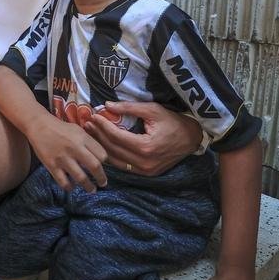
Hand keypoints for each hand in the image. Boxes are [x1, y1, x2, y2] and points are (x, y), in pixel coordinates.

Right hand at [28, 116, 107, 192]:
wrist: (39, 125)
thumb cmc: (61, 128)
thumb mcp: (78, 130)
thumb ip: (89, 142)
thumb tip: (101, 157)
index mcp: (83, 138)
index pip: (102, 154)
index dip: (105, 163)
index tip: (104, 167)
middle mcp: (75, 148)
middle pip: (95, 166)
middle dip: (101, 178)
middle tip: (103, 183)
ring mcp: (63, 158)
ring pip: (81, 178)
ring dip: (89, 187)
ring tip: (92, 189)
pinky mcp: (51, 166)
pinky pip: (64, 182)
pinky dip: (70, 187)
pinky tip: (72, 186)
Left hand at [84, 101, 202, 175]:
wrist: (191, 139)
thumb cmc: (173, 121)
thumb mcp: (152, 110)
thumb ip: (129, 108)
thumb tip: (107, 105)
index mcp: (145, 146)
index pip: (116, 136)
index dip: (103, 125)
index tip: (93, 115)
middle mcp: (143, 162)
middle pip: (113, 149)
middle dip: (98, 135)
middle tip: (87, 124)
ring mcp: (145, 171)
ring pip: (115, 160)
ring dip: (101, 147)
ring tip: (91, 134)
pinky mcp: (146, 174)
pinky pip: (123, 166)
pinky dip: (112, 156)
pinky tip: (103, 146)